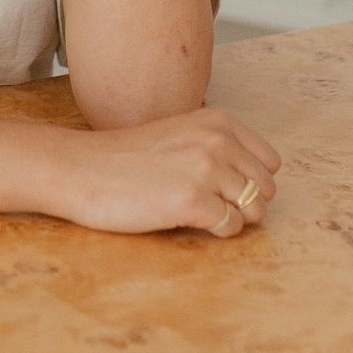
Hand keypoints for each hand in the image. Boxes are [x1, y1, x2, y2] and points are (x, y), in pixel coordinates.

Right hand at [44, 105, 282, 237]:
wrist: (82, 168)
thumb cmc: (126, 156)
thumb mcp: (179, 133)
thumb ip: (216, 146)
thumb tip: (257, 181)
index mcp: (216, 121)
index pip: (270, 161)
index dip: (250, 180)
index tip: (222, 185)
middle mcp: (217, 140)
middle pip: (266, 188)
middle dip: (244, 202)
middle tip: (207, 202)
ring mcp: (207, 170)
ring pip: (255, 210)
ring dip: (232, 218)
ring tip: (197, 210)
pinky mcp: (194, 202)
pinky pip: (231, 228)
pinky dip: (216, 231)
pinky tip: (185, 218)